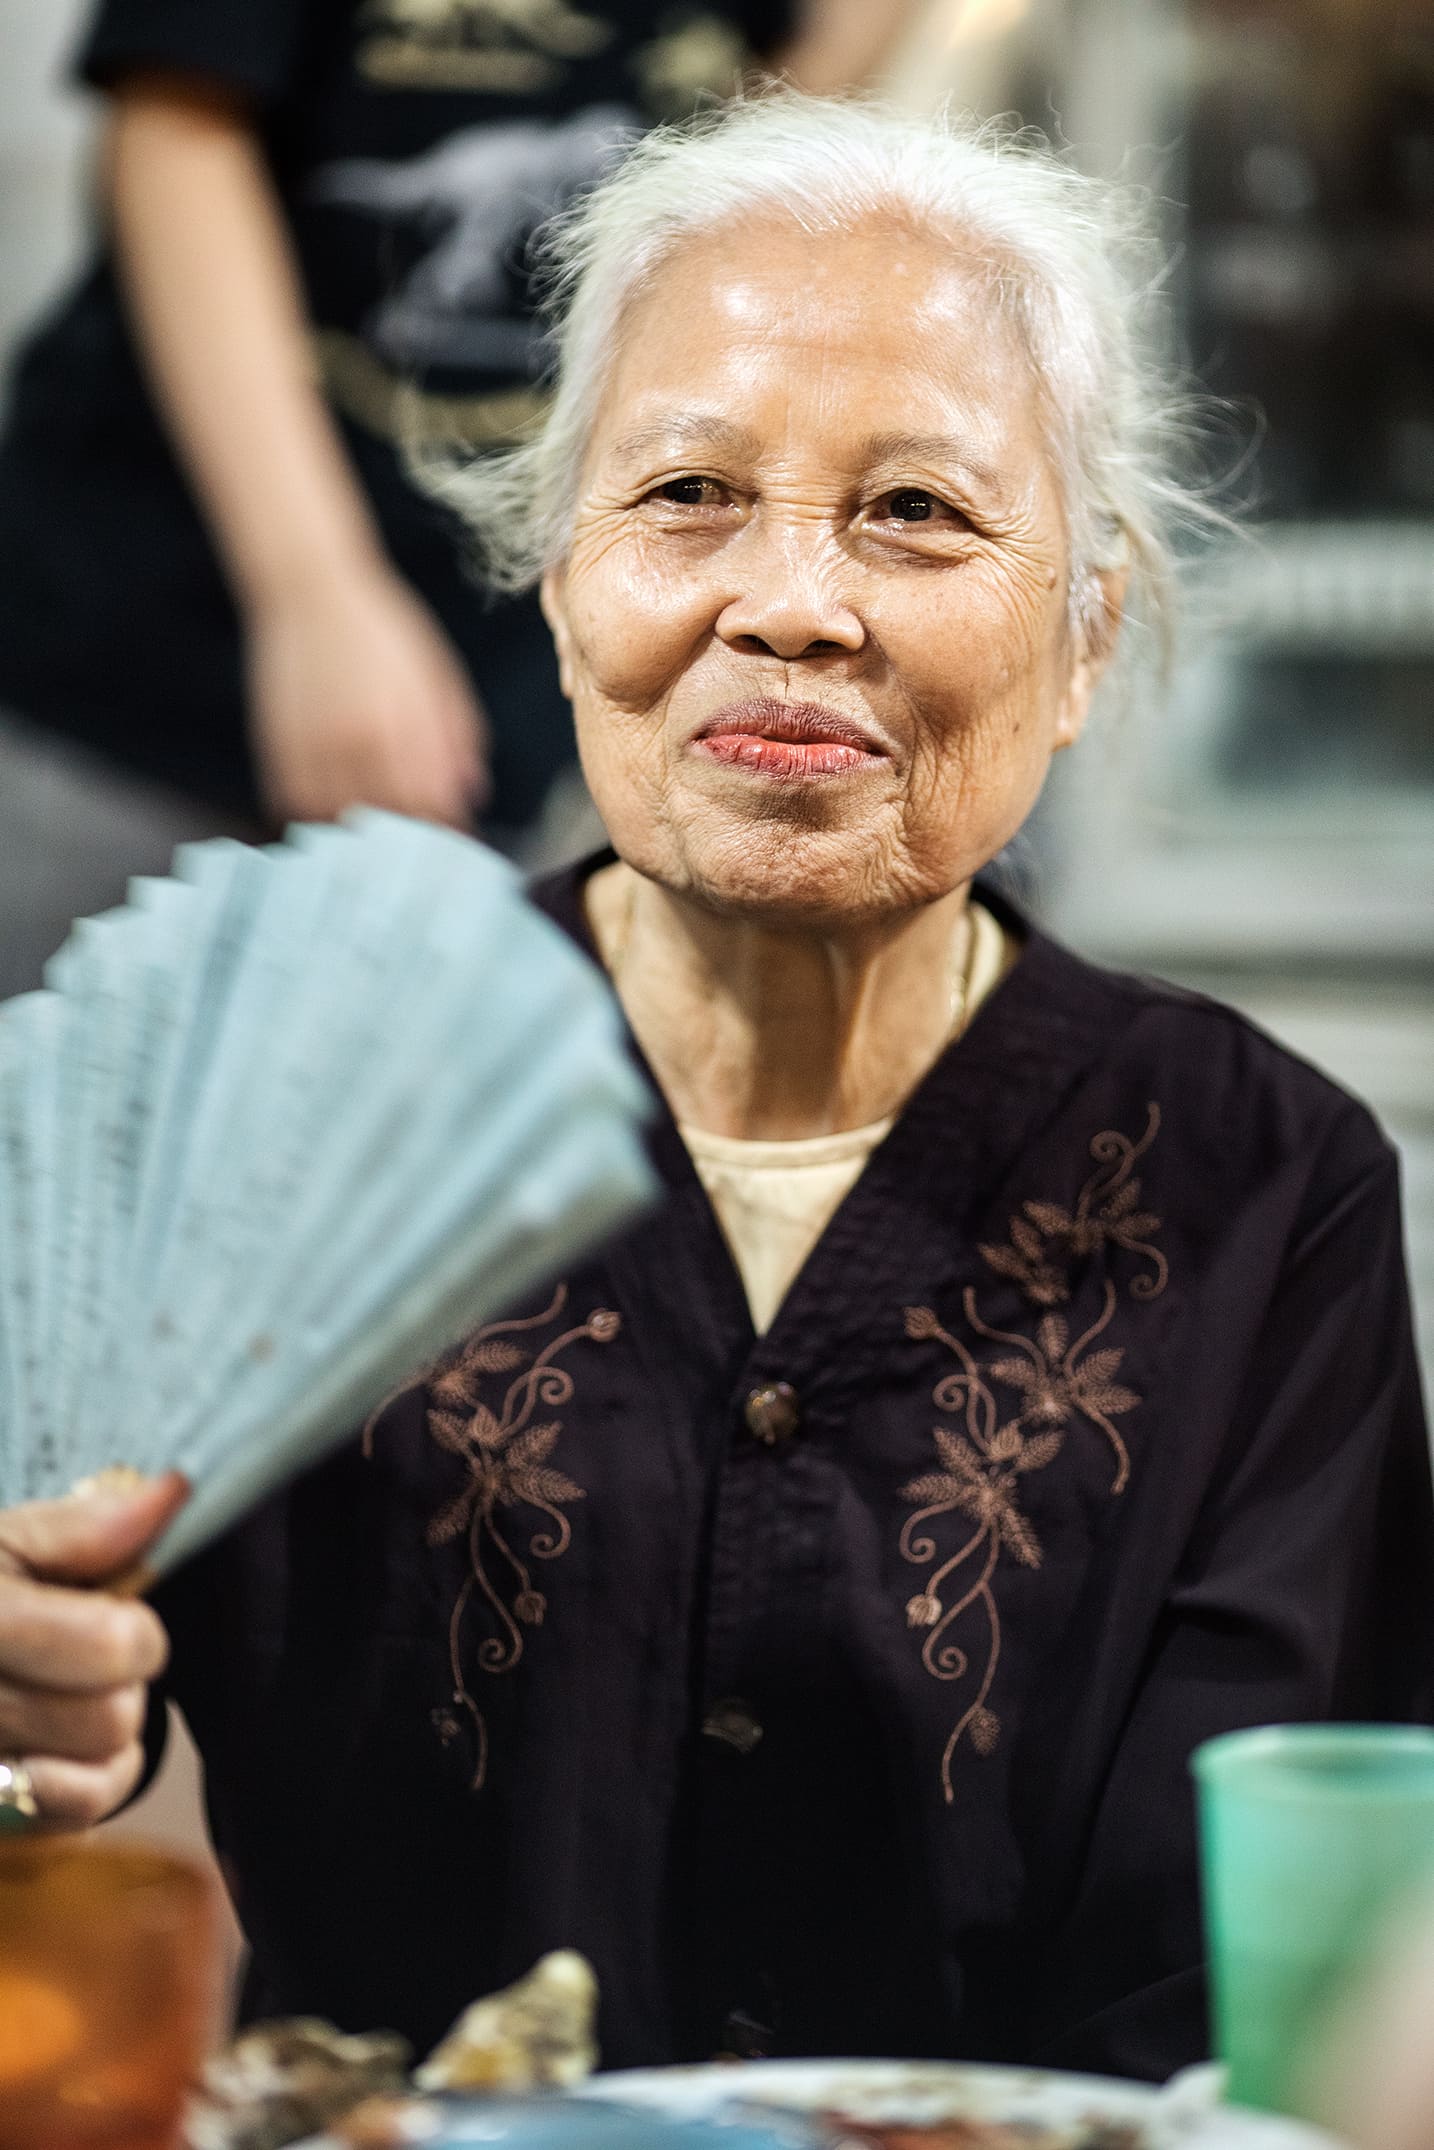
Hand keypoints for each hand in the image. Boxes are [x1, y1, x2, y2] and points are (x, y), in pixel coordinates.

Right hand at [0, 1475, 186, 1828]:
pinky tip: (61, 1740)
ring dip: (105, 1729)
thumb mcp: (7, 1542)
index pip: (112, 1648)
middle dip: (119, 1681)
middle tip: (81, 1657)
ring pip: (101, 1767)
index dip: (135, 1631)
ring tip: (65, 1693)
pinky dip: (91, 1776)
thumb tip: (174, 1489)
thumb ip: (86, 1526)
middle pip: (111, 1717)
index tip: (115, 1615)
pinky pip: (81, 1810)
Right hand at [247, 567, 491, 828]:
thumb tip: (472, 793)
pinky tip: (334, 813)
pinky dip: (317, 817)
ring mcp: (314, 748)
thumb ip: (459, 735)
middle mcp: (360, 743)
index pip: (432, 808)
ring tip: (376, 836)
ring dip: (361, 835)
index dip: (445, 832)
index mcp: (406, 727)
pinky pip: (296, 805)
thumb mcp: (438, 675)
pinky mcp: (278, 747)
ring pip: (341, 822)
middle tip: (418, 844)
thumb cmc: (383, 629)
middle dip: (408, 839)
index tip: (453, 840)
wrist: (310, 589)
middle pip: (389, 823)